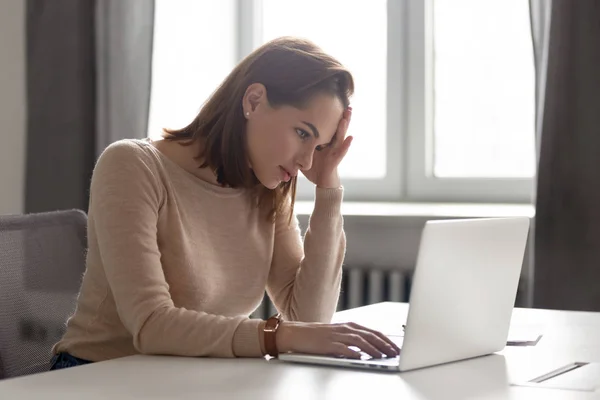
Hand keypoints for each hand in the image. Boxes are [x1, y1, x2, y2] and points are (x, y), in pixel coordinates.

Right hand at [276, 321, 399, 358]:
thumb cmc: (316, 336)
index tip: (396, 347)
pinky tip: (361, 358)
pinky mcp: (328, 344)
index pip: (373, 331)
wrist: (296, 334)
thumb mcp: (337, 334)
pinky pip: (343, 349)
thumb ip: (352, 339)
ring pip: (359, 341)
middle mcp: (345, 328)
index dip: (386, 339)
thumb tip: (369, 349)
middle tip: (394, 353)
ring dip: (373, 349)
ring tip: (383, 356)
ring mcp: (336, 336)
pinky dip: (354, 353)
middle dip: (384, 344)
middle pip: (369, 335)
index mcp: (349, 325)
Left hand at [301, 107, 352, 188]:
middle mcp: (331, 145)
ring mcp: (335, 151)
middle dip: (341, 116)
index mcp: (324, 142)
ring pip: (341, 136)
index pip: (327, 126)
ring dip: (344, 126)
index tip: (330, 103)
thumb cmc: (314, 169)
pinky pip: (341, 152)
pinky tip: (351, 137)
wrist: (322, 183)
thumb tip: (284, 137)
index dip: (329, 116)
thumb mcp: (304, 154)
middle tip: (346, 104)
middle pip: (337, 128)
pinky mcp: (336, 160)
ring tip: (347, 116)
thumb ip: (298, 146)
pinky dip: (346, 145)